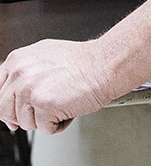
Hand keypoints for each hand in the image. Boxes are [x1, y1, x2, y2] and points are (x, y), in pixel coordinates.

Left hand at [0, 39, 115, 133]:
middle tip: (46, 106)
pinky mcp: (43, 105)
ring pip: (24, 123)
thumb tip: (11, 94)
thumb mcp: (45, 55)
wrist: (106, 64)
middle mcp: (20, 73)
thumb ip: (24, 72)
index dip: (7, 105)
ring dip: (44, 119)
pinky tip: (69, 106)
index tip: (14, 111)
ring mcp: (29, 89)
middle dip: (25, 115)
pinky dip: (58, 124)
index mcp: (18, 60)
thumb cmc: (83, 61)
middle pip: (5, 111)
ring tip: (62, 100)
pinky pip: (44, 129)